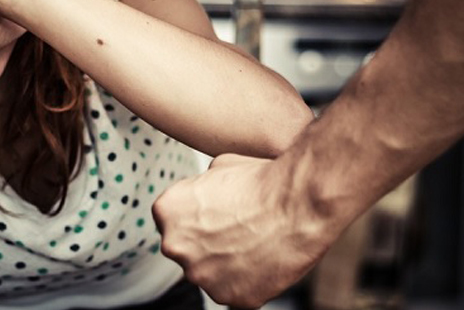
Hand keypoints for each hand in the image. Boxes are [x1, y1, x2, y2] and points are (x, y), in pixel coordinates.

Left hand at [152, 154, 334, 307]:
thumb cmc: (262, 183)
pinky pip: (234, 290)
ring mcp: (202, 276)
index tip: (217, 213)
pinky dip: (248, 280)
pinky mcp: (230, 298)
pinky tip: (263, 259)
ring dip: (226, 262)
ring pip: (210, 272)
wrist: (297, 205)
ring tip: (254, 242)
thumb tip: (204, 193)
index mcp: (166, 211)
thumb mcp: (219, 166)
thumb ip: (200, 186)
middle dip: (207, 242)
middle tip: (237, 228)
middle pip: (187, 249)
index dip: (197, 216)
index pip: (173, 220)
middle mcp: (175, 246)